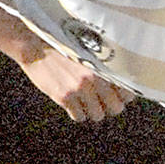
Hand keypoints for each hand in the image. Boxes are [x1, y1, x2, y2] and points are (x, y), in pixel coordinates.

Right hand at [18, 44, 133, 120]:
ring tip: (84, 103)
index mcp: (104, 65)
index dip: (123, 97)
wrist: (36, 46)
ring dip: (92, 111)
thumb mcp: (89, 53)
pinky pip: (79, 116)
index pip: (128, 91)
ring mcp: (80, 88)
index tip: (117, 96)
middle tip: (100, 102)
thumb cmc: (63, 48)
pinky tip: (72, 104)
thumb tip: (120, 88)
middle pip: (116, 108)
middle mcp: (96, 78)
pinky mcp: (65, 97)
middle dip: (109, 107)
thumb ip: (104, 68)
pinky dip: (77, 113)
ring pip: (98, 115)